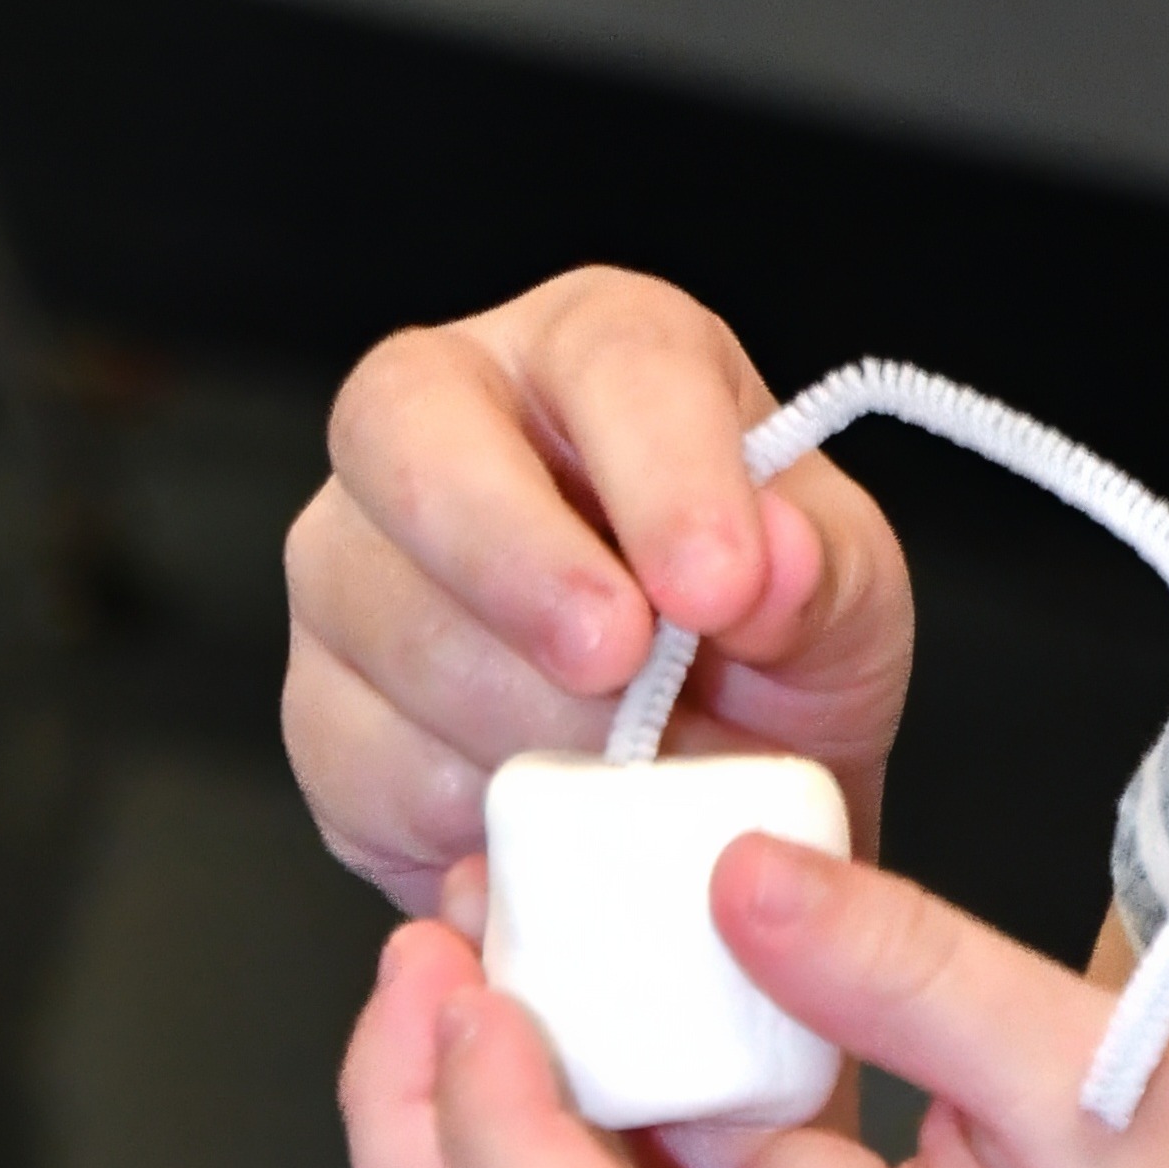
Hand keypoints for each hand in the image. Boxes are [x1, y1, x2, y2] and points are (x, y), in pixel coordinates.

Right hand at [285, 271, 917, 919]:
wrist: (714, 797)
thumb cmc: (775, 647)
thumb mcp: (848, 603)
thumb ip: (826, 573)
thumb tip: (772, 563)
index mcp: (605, 353)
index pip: (610, 355)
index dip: (660, 468)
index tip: (719, 586)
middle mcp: (449, 419)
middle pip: (409, 435)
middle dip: (515, 560)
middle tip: (618, 665)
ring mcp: (356, 557)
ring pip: (374, 611)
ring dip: (513, 712)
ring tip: (630, 768)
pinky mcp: (320, 703)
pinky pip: (351, 752)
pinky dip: (461, 808)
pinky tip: (547, 815)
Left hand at [341, 845, 1168, 1167]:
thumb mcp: (1099, 1072)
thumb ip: (905, 969)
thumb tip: (728, 868)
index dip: (489, 1122)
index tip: (481, 968)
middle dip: (409, 1135)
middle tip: (422, 948)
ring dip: (482, 1130)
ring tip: (494, 945)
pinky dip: (592, 1132)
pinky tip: (628, 995)